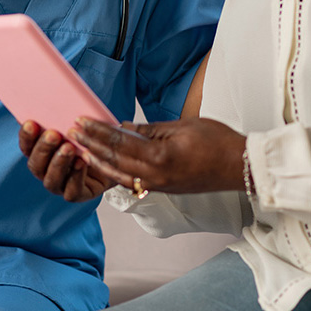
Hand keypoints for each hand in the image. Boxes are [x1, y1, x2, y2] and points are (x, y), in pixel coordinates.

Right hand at [19, 121, 116, 201]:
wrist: (116, 156)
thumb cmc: (94, 135)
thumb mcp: (82, 122)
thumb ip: (68, 114)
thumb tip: (57, 91)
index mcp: (42, 152)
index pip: (27, 146)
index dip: (26, 136)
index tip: (31, 123)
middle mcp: (47, 170)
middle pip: (36, 164)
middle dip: (43, 148)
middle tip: (53, 133)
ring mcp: (61, 185)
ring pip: (50, 180)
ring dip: (58, 163)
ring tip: (69, 147)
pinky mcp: (79, 194)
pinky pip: (71, 191)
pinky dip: (75, 177)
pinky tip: (82, 162)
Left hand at [69, 117, 246, 194]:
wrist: (238, 167)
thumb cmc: (217, 142)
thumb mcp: (181, 127)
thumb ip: (149, 129)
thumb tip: (123, 127)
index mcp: (160, 157)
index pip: (120, 142)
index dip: (98, 131)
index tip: (82, 121)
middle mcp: (155, 176)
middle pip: (114, 160)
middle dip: (91, 145)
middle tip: (73, 133)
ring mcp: (158, 185)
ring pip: (119, 174)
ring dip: (98, 160)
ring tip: (81, 148)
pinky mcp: (162, 189)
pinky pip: (130, 180)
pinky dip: (113, 171)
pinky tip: (104, 163)